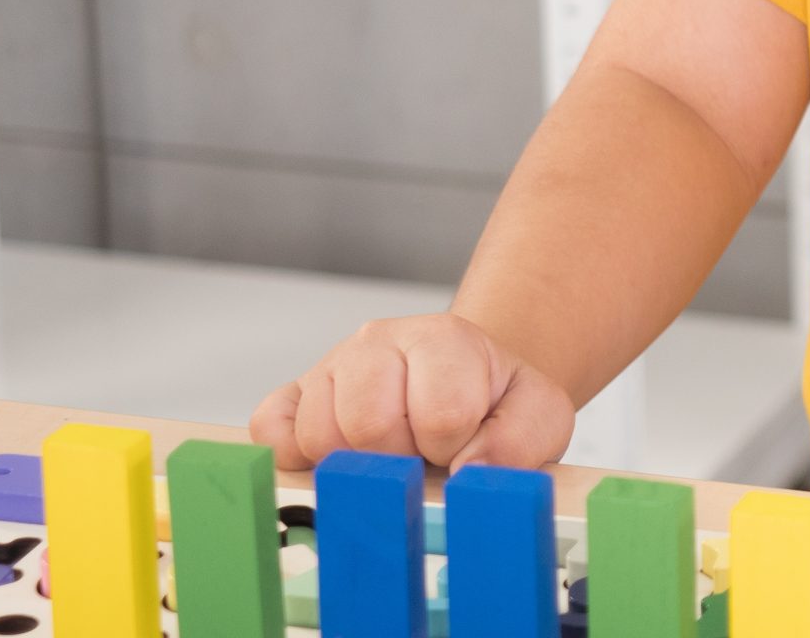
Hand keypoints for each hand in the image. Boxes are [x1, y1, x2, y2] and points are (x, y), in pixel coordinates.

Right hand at [250, 313, 575, 470]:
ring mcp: (331, 366)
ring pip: (318, 435)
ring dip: (355, 462)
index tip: (461, 446)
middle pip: (369, 425)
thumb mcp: (538, 416)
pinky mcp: (293, 395)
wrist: (463, 387)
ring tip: (388, 452)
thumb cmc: (494, 404)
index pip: (440, 413)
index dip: (453, 448)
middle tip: (421, 453)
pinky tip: (338, 456)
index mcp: (444, 339)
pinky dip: (297, 456)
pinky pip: (272, 432)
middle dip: (401, 458)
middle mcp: (380, 341)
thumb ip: (521, 441)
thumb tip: (470, 471)